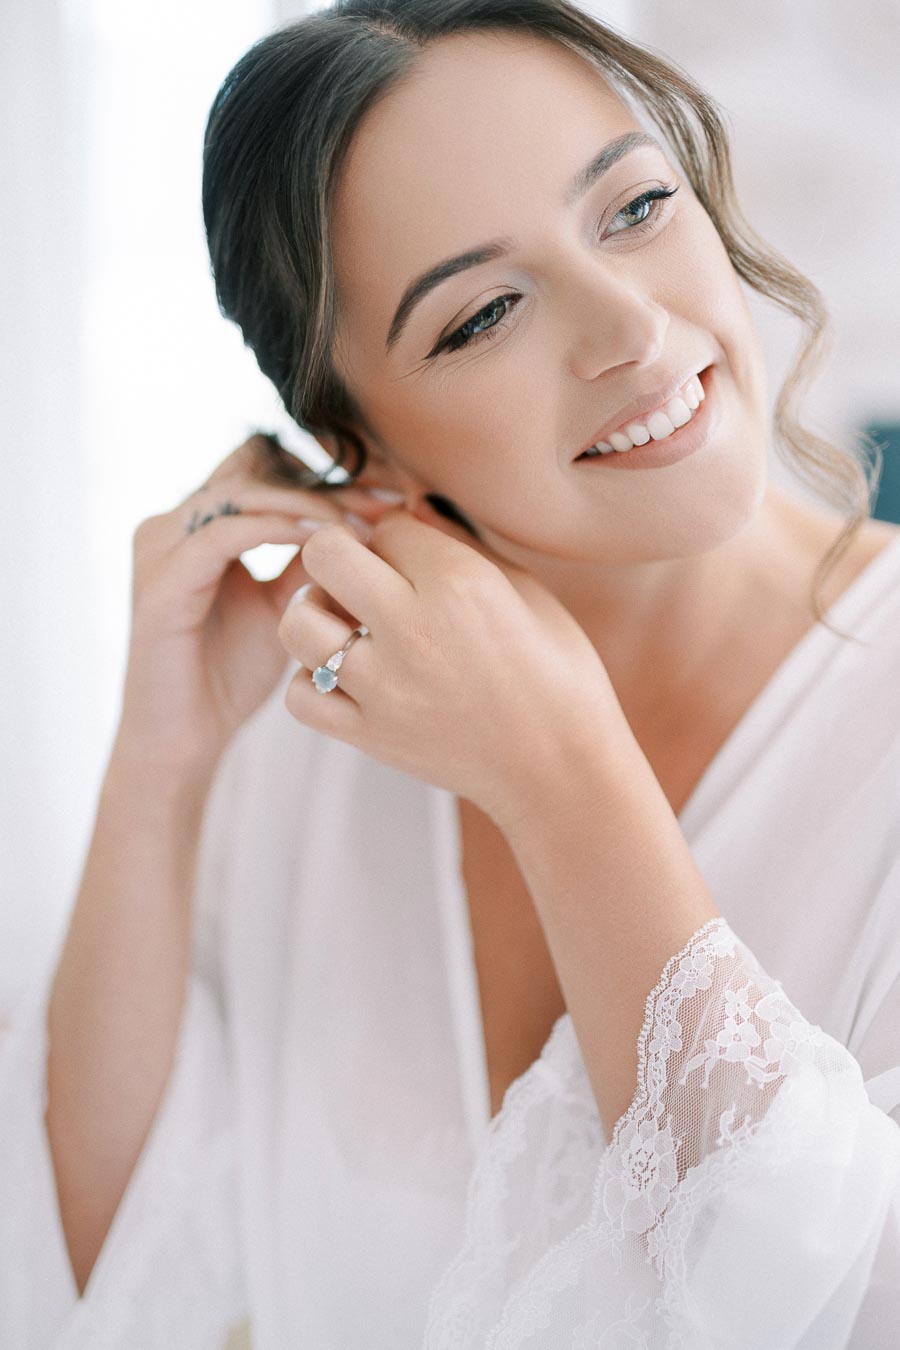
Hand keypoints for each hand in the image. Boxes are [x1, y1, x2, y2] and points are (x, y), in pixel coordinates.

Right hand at [114, 434, 398, 775]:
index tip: (392, 487)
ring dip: (311, 501)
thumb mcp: (286, 606)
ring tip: (364, 523)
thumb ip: (311, 562)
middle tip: (387, 495)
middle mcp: (175, 520)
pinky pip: (224, 534)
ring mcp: (162, 544)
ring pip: (245, 491)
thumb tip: (368, 528)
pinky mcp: (161, 578)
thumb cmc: (231, 672)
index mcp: (202, 521)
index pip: (268, 462)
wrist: (185, 735)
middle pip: (258, 463)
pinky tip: (323, 543)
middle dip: (327, 476)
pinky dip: (277, 529)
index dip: (329, 467)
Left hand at [276, 495, 616, 823]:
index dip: (396, 533)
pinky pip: (301, 695)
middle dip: (339, 553)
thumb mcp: (526, 590)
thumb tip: (408, 506)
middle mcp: (413, 628)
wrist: (561, 768)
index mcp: (459, 582)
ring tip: (343, 624)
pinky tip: (343, 677)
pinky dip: (311, 681)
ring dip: (314, 613)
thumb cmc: (556, 673)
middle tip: (360, 574)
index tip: (413, 555)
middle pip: (324, 554)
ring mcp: (385, 687)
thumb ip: (460, 543)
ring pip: (296, 622)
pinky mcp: (370, 736)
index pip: (386, 525)